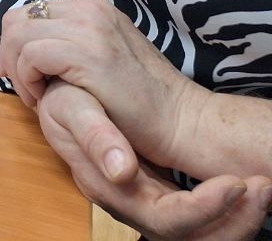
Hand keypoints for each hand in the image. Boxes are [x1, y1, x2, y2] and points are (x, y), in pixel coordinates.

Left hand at [0, 0, 199, 168]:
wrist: (182, 119)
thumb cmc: (141, 97)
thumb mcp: (101, 53)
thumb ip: (70, 40)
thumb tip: (25, 46)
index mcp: (91, 5)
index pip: (29, 12)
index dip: (14, 43)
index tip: (20, 73)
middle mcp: (88, 8)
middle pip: (18, 19)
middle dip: (9, 54)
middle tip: (23, 86)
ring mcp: (89, 27)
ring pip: (20, 35)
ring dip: (18, 70)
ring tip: (36, 96)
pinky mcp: (88, 53)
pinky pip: (32, 55)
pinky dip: (28, 78)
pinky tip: (43, 97)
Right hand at [38, 81, 271, 240]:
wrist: (68, 93)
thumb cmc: (66, 97)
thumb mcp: (69, 106)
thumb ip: (93, 136)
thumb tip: (121, 170)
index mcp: (111, 190)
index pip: (163, 218)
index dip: (202, 209)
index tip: (235, 183)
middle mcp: (132, 207)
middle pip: (189, 235)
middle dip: (233, 219)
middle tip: (263, 184)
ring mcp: (149, 204)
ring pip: (201, 234)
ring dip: (237, 218)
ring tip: (262, 185)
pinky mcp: (163, 197)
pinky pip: (204, 220)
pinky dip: (230, 208)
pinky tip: (246, 183)